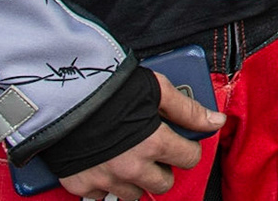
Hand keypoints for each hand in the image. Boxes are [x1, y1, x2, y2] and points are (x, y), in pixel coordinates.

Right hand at [61, 73, 221, 198]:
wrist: (60, 94)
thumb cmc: (111, 87)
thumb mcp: (157, 89)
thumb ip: (188, 109)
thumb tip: (217, 121)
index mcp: (154, 143)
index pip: (189, 159)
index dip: (187, 148)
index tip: (181, 142)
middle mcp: (132, 167)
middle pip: (163, 184)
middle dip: (162, 168)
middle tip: (153, 151)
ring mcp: (106, 179)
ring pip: (133, 195)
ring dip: (135, 179)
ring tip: (128, 157)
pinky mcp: (81, 184)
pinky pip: (101, 196)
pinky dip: (105, 184)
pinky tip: (104, 164)